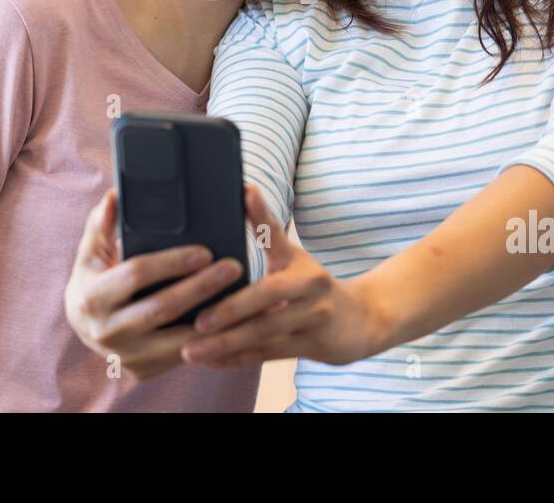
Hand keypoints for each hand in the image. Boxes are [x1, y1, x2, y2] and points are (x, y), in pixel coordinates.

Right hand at [64, 189, 243, 380]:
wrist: (85, 324)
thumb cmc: (94, 277)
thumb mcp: (92, 250)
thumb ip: (103, 223)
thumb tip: (115, 197)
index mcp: (90, 297)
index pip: (136, 274)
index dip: (172, 262)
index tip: (204, 251)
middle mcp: (104, 332)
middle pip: (161, 308)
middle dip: (200, 287)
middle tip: (233, 268)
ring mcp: (123, 356)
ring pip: (176, 340)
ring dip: (212, 319)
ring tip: (241, 297)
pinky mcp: (141, 371)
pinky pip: (180, 356)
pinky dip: (208, 340)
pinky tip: (231, 321)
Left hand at [179, 185, 388, 368]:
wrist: (362, 320)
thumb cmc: (313, 285)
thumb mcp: (293, 256)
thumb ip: (267, 230)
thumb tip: (244, 190)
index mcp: (299, 262)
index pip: (275, 236)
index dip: (259, 217)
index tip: (241, 199)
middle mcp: (309, 287)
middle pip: (267, 297)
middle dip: (231, 310)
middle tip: (198, 320)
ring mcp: (313, 319)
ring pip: (265, 333)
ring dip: (227, 344)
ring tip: (191, 350)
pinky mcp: (312, 347)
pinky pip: (268, 355)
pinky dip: (236, 360)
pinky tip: (209, 363)